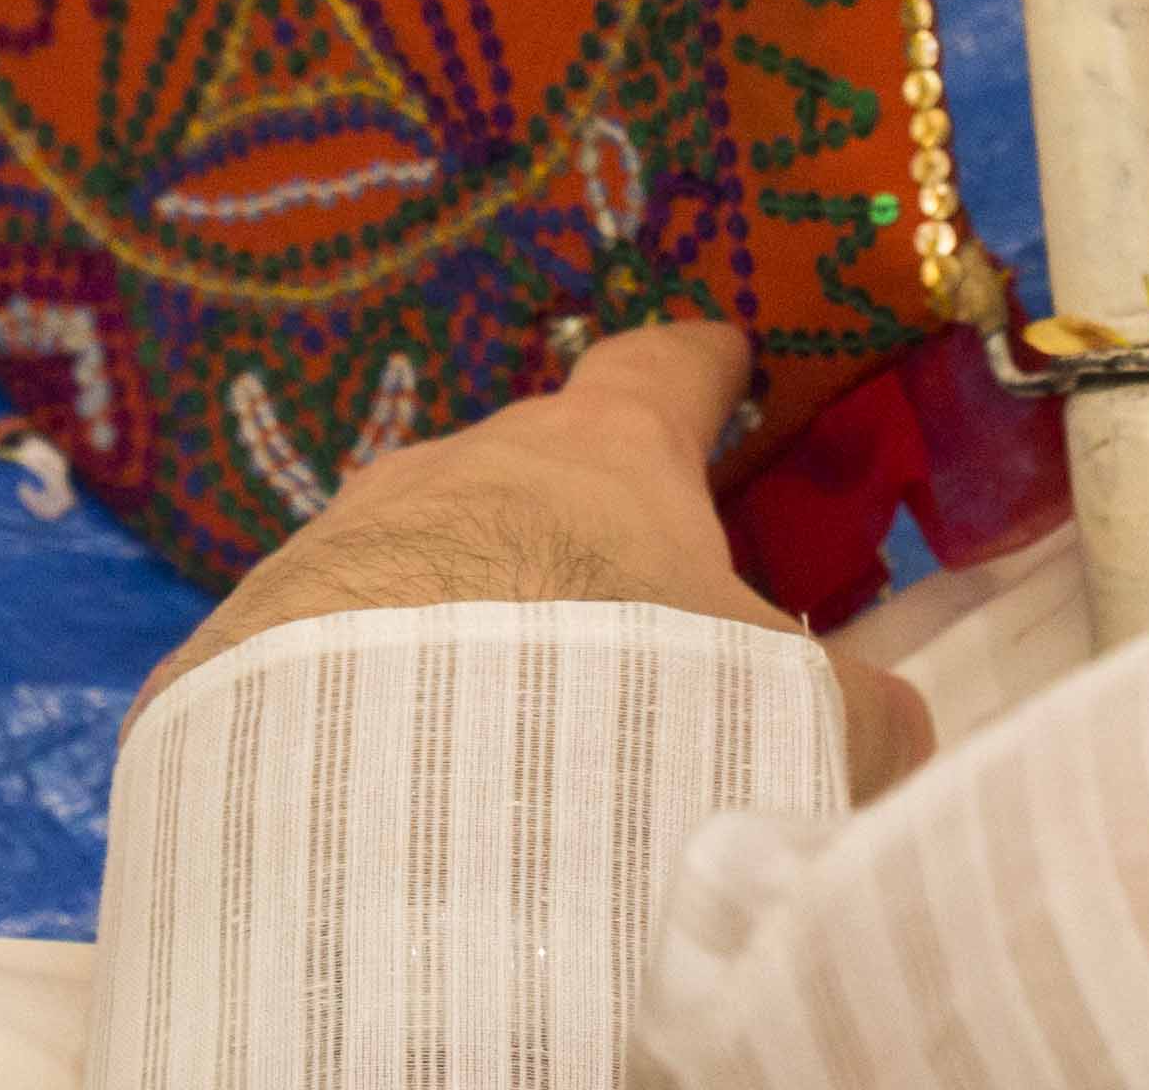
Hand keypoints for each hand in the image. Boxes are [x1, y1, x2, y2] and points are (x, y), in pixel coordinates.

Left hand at [129, 321, 935, 800]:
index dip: (700, 365)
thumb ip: (857, 711)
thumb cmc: (619, 704)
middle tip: (622, 602)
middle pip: (537, 463)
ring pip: (426, 548)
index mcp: (603, 449)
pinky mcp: (255, 631)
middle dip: (579, 518)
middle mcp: (464, 460)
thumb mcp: (785, 715)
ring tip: (503, 706)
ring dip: (469, 607)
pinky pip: (336, 642)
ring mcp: (347, 536)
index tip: (720, 357)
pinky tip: (404, 766)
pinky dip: (380, 688)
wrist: (389, 792)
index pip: (662, 367)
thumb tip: (893, 724)